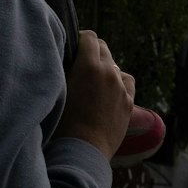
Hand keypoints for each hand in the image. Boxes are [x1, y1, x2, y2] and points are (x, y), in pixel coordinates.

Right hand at [53, 30, 133, 161]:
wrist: (83, 150)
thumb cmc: (62, 122)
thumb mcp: (58, 89)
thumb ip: (65, 69)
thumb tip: (65, 58)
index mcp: (89, 65)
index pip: (90, 37)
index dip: (80, 39)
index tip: (73, 48)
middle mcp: (108, 72)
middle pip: (103, 48)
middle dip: (92, 51)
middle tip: (80, 64)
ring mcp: (121, 87)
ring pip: (115, 65)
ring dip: (105, 67)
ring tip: (94, 81)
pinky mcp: (129, 102)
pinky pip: (126, 82)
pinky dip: (119, 82)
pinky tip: (110, 90)